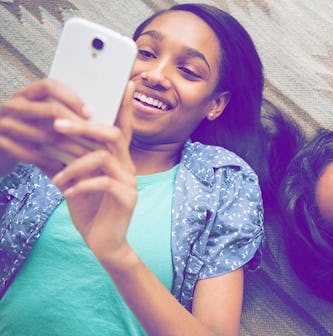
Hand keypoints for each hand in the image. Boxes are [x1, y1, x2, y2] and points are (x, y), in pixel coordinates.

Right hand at [0, 79, 90, 176]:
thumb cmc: (26, 134)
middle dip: (76, 125)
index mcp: (25, 95)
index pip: (49, 85)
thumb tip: (96, 113)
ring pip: (43, 135)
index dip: (71, 97)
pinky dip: (49, 161)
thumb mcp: (38, 119)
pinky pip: (29, 153)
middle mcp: (13, 106)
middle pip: (50, 109)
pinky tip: (64, 168)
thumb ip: (59, 112)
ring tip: (87, 157)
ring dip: (69, 147)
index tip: (91, 112)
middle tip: (96, 138)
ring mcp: (3, 124)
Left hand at [50, 81, 136, 264]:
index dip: (124, 105)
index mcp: (117, 159)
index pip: (122, 126)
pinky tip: (66, 194)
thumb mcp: (74, 183)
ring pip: (105, 156)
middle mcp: (127, 166)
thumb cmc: (90, 210)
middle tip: (56, 124)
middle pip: (112, 134)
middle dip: (83, 126)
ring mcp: (129, 182)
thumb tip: (40, 143)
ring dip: (76, 163)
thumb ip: (62, 161)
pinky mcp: (126, 199)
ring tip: (56, 176)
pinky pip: (103, 182)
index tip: (124, 82)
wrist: (104, 244)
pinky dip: (81, 185)